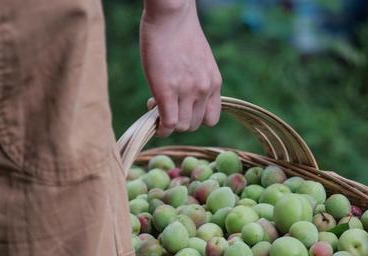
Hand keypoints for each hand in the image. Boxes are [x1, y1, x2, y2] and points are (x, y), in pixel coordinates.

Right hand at [140, 0, 221, 136]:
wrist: (171, 15)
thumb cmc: (180, 33)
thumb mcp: (199, 60)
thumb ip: (196, 80)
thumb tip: (180, 97)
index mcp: (214, 83)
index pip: (211, 119)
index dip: (195, 119)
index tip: (183, 110)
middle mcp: (204, 89)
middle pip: (195, 125)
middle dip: (179, 121)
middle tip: (165, 106)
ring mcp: (187, 91)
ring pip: (182, 127)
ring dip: (168, 123)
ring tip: (156, 106)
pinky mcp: (167, 90)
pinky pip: (168, 122)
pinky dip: (161, 128)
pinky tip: (153, 123)